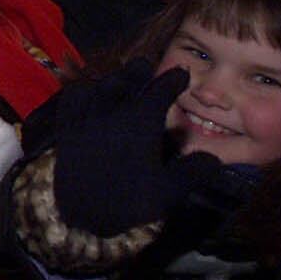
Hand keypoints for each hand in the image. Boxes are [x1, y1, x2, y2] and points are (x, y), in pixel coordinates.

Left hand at [51, 59, 221, 236]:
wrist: (78, 212)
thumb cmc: (127, 201)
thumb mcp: (169, 191)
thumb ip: (194, 172)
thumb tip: (216, 159)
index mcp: (140, 121)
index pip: (161, 89)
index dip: (173, 79)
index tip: (181, 74)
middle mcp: (112, 111)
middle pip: (126, 78)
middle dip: (139, 70)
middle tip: (146, 67)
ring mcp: (85, 116)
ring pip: (99, 84)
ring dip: (111, 78)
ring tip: (119, 78)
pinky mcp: (64, 126)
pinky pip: (70, 97)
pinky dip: (81, 90)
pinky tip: (85, 93)